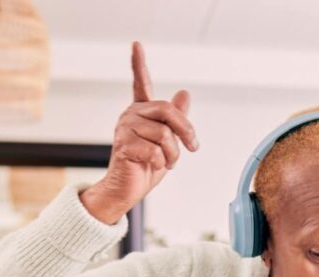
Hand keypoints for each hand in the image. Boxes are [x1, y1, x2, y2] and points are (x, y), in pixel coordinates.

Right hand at [80, 40, 198, 223]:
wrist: (126, 191)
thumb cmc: (145, 167)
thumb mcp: (168, 142)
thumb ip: (175, 120)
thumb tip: (184, 93)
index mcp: (140, 112)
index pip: (140, 83)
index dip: (138, 63)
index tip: (136, 44)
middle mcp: (130, 116)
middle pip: (167, 110)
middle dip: (186, 130)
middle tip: (193, 147)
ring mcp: (125, 129)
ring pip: (164, 135)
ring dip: (174, 154)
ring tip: (167, 163)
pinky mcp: (124, 145)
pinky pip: (156, 150)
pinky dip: (162, 163)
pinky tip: (154, 166)